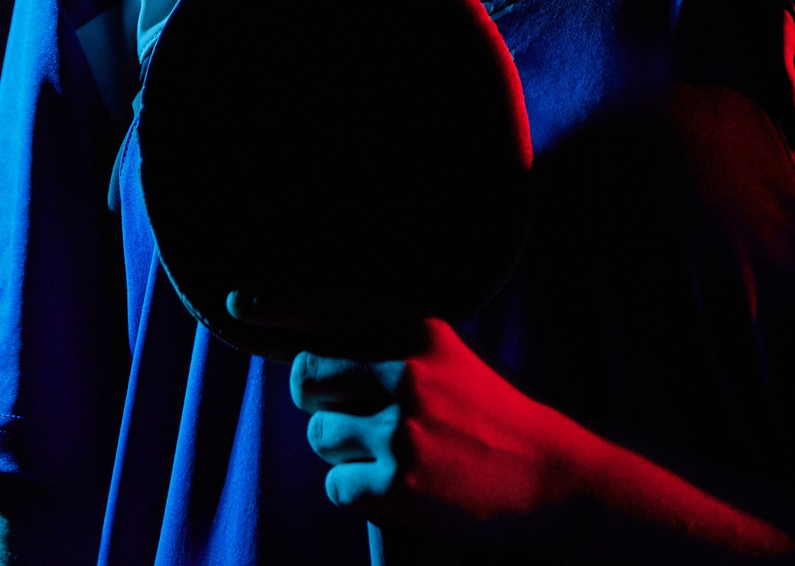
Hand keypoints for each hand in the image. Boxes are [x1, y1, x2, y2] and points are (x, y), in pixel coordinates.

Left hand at [288, 315, 580, 539]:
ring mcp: (401, 428)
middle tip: (361, 418)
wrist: (558, 478)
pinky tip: (405, 490)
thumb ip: (391, 342)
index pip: (329, 306)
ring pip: (318, 435)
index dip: (276, 303)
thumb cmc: (498, 414)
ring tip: (400, 456)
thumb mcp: (452, 354)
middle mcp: (405, 371)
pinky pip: (337, 486)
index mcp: (419, 330)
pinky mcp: (399, 483)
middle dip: (319, 400)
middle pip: (305, 377)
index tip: (235, 302)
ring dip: (344, 452)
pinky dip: (360, 493)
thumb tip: (309, 340)